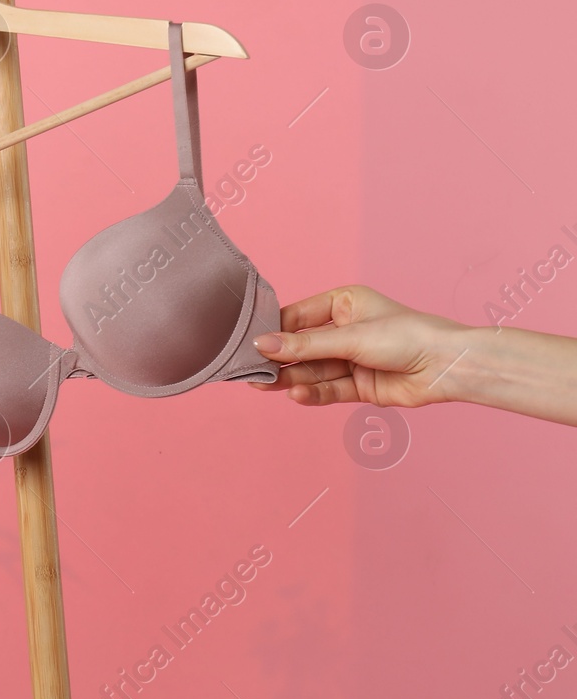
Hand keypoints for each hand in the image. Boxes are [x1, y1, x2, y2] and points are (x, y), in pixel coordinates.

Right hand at [250, 285, 473, 407]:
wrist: (448, 367)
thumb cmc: (406, 336)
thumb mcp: (349, 337)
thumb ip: (304, 345)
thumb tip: (262, 345)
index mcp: (343, 305)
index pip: (297, 317)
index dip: (274, 331)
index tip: (249, 343)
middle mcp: (345, 331)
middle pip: (303, 347)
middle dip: (279, 360)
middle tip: (251, 371)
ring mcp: (352, 360)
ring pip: (313, 370)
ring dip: (291, 378)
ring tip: (265, 385)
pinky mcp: (360, 386)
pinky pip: (329, 389)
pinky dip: (312, 393)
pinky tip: (296, 394)